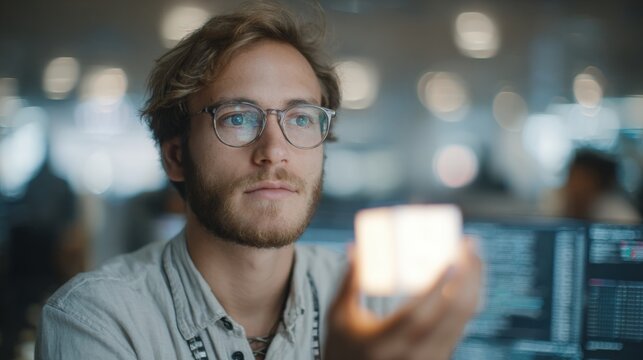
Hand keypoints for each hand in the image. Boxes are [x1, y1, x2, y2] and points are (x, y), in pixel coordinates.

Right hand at [324, 238, 482, 359]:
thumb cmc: (343, 346)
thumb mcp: (339, 316)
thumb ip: (350, 281)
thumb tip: (354, 247)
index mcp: (385, 341)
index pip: (418, 314)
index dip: (438, 287)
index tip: (452, 259)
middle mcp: (413, 353)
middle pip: (452, 313)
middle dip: (468, 276)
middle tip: (469, 245)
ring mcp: (429, 358)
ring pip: (462, 320)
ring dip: (473, 286)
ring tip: (472, 257)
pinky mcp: (438, 358)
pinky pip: (460, 326)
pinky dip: (468, 301)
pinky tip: (468, 280)